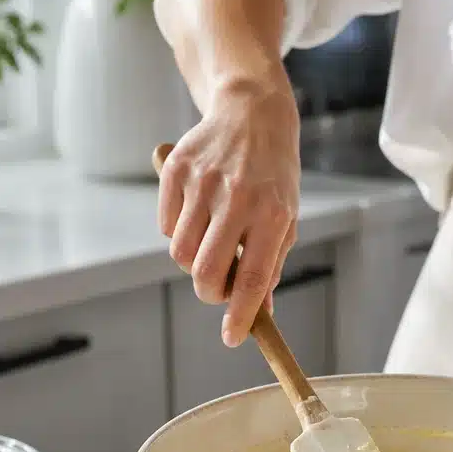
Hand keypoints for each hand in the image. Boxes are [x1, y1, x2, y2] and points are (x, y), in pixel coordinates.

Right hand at [157, 73, 299, 346]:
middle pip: (207, 272)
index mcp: (273, 215)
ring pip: (180, 253)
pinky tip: (198, 214)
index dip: (240, 314)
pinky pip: (165, 225)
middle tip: (218, 291)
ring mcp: (203, 182)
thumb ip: (270, 266)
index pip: (253, 279)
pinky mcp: (176, 169)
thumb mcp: (286, 219)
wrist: (253, 114)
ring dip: (192, 262)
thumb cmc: (274, 177)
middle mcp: (238, 198)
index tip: (232, 337)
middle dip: (210, 293)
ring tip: (211, 244)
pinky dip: (178, 231)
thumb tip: (259, 315)